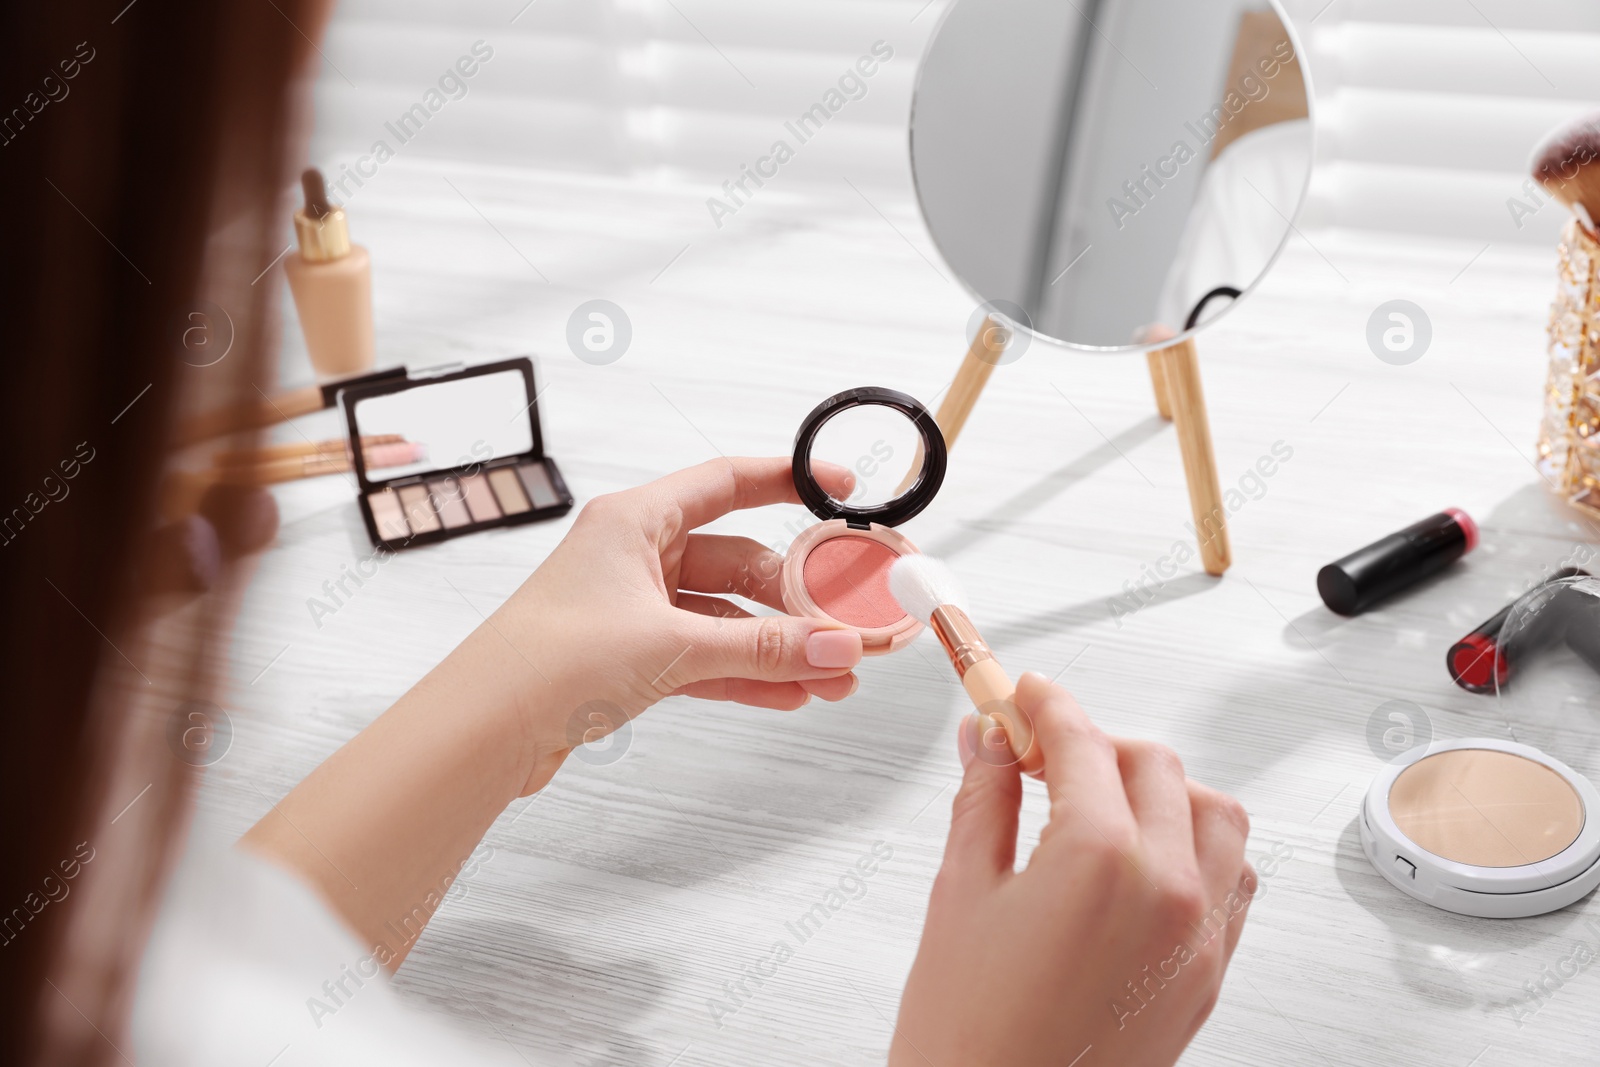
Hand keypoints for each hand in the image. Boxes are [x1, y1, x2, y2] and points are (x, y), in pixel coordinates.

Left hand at [478, 457, 866, 793]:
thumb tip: (835, 645)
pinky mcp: (626, 659)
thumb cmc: (549, 661)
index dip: (786, 482)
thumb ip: (762, 649)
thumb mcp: (672, 646)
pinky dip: (743, 674)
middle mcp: (632, 557)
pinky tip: (787, 695)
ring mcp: (630, 610)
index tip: (839, 490)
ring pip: (722, 619)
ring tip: (831, 675)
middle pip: (734, 561)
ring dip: (775, 647)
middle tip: (841, 624)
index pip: (726, 482)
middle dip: (792, 598)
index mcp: (634, 521)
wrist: (482, 731)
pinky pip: (703, 658)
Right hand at [892, 673, 1253, 1066]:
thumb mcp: (960, 894)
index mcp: (1101, 860)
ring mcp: (1199, 937)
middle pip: (1154, 766)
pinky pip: (1232, 880)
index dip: (1047, 706)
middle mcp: (1168, 890)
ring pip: (1214, 815)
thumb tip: (989, 739)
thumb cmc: (967, 1036)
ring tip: (1098, 800)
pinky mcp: (1207, 977)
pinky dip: (1198, 847)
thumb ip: (984, 799)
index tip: (1024, 696)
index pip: (1083, 743)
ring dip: (1161, 789)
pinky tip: (1143, 856)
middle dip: (1096, 743)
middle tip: (1040, 752)